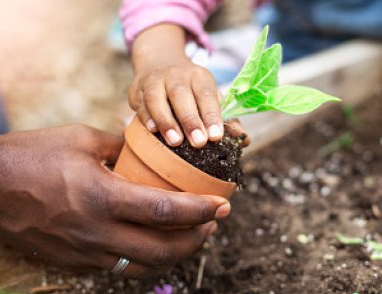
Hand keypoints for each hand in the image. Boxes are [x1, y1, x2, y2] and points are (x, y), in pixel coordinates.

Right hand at [0, 125, 230, 277]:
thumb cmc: (31, 155)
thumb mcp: (82, 139)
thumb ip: (122, 147)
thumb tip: (151, 148)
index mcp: (102, 198)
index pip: (167, 213)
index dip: (201, 211)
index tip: (223, 204)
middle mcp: (96, 233)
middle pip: (163, 250)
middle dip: (197, 239)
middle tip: (213, 222)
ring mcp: (83, 253)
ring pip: (144, 266)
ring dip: (174, 253)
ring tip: (191, 234)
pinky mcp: (72, 263)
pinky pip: (119, 268)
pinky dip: (145, 258)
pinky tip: (153, 242)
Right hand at [129, 24, 222, 147]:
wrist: (158, 62)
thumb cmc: (191, 90)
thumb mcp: (209, 97)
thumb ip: (225, 118)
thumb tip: (244, 139)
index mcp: (199, 76)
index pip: (206, 94)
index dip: (212, 115)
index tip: (217, 136)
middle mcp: (176, 75)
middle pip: (181, 95)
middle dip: (190, 120)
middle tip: (199, 142)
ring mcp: (154, 80)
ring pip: (157, 98)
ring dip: (166, 121)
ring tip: (175, 141)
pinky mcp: (137, 90)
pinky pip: (140, 104)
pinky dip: (146, 117)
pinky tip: (153, 131)